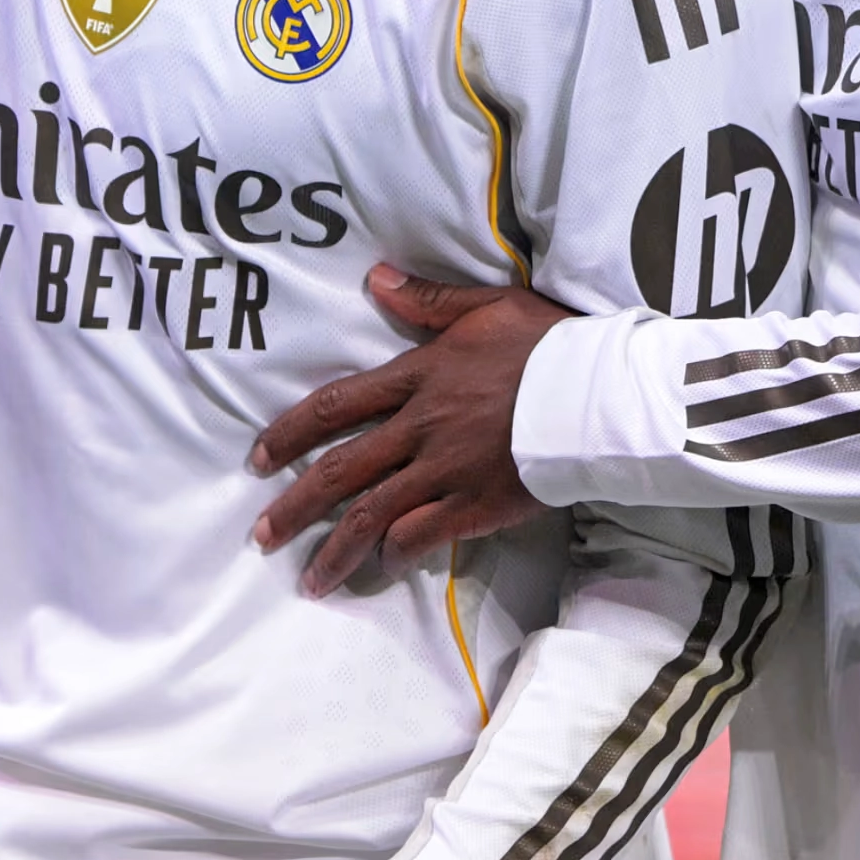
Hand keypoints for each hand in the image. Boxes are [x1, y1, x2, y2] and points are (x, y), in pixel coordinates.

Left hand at [249, 265, 571, 594]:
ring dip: (335, 550)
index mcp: (418, 375)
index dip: (289, 432)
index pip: (335, 405)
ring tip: (311, 581)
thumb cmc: (550, 344)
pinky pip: (420, 535)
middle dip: (293, 507)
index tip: (258, 456)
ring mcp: (444, 469)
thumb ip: (428, 299)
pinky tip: (381, 567)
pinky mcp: (474, 504)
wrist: (600, 391)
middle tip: (262, 536)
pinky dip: (395, 553)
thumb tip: (375, 278)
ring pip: (370, 515)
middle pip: (338, 470)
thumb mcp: (488, 306)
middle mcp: (420, 426)